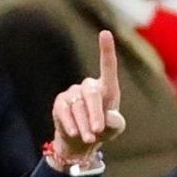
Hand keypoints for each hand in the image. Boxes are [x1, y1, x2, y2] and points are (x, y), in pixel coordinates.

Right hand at [49, 30, 126, 167]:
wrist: (81, 142)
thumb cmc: (102, 130)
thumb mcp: (114, 129)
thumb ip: (115, 122)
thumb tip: (108, 117)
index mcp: (106, 89)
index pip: (108, 68)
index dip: (106, 51)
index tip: (105, 33)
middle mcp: (89, 86)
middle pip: (92, 94)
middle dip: (95, 113)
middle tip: (97, 130)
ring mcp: (73, 93)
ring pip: (78, 107)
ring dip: (84, 125)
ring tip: (89, 139)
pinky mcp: (60, 103)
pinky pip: (65, 111)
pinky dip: (71, 123)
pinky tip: (74, 133)